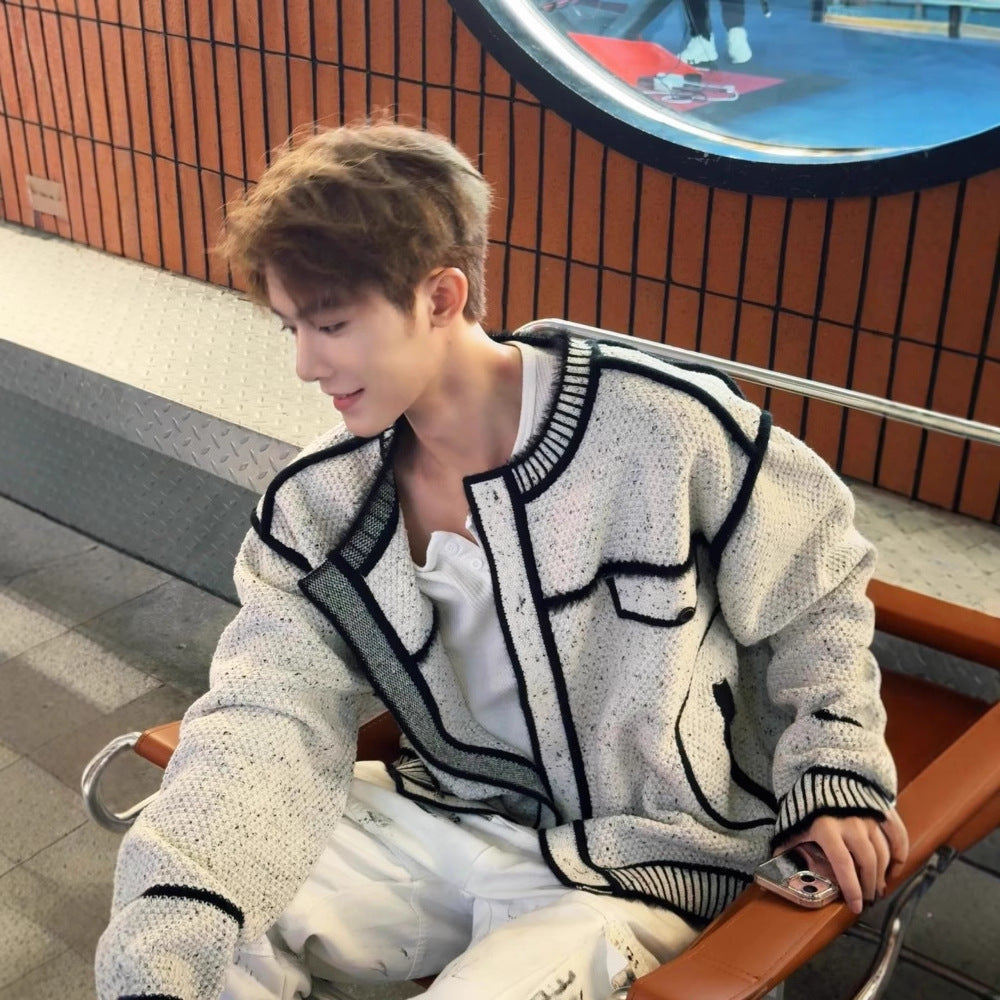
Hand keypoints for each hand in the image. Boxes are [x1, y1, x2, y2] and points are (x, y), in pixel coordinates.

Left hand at [779, 810, 908, 913]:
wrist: (823, 770)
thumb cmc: (807, 801)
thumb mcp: (793, 823)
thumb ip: (787, 846)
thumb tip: (776, 869)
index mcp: (827, 828)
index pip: (843, 866)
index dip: (851, 889)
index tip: (855, 907)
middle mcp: (851, 823)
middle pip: (867, 863)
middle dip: (869, 886)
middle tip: (868, 899)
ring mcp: (869, 816)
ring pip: (883, 853)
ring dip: (883, 874)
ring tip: (877, 887)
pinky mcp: (882, 809)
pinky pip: (897, 835)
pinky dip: (900, 854)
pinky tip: (896, 868)